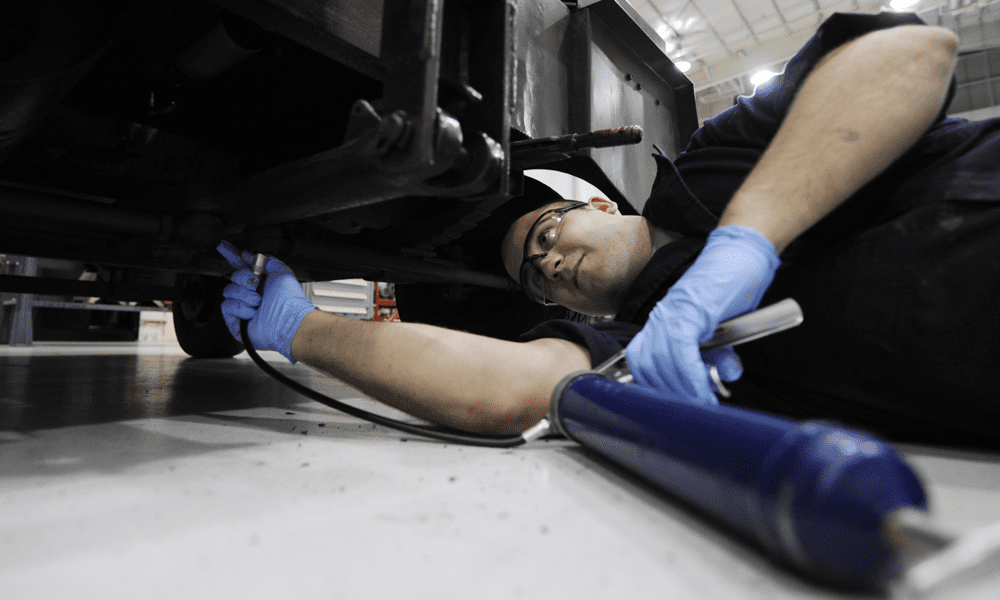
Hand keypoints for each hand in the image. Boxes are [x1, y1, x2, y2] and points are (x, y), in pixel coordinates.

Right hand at [217, 241, 315, 362]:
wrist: (288, 321)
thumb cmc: (289, 300)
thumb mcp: (281, 271)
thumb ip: (265, 260)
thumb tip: (247, 255)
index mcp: (261, 282)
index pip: (242, 267)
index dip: (232, 256)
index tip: (222, 246)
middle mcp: (251, 294)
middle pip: (234, 277)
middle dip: (244, 278)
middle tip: (256, 285)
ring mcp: (244, 307)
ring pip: (228, 291)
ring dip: (245, 295)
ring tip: (258, 302)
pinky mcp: (237, 321)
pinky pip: (227, 306)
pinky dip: (241, 308)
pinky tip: (253, 313)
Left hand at [625, 226, 779, 403]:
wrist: (744, 253)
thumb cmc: (731, 288)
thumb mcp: (722, 330)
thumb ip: (716, 355)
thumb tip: (718, 379)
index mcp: (662, 324)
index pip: (641, 364)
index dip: (654, 390)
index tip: (673, 408)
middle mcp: (661, 318)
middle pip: (648, 368)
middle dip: (670, 395)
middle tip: (696, 406)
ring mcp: (673, 313)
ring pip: (662, 362)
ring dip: (684, 389)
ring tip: (705, 400)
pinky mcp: (691, 310)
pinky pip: (682, 350)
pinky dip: (692, 374)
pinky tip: (705, 385)